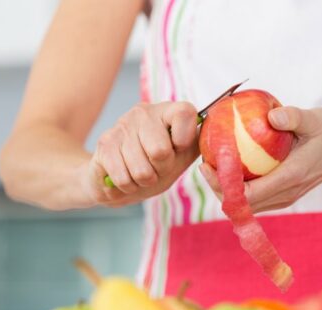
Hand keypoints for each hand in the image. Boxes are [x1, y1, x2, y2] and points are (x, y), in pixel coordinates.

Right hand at [82, 102, 198, 206]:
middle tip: (158, 167)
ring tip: (142, 174)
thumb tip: (216, 141)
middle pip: (160, 152)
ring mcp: (122, 125)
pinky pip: (123, 178)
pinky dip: (128, 186)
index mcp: (170, 110)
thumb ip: (197, 145)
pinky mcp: (104, 143)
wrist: (120, 178)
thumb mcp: (183, 156)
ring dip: (144, 181)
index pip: (185, 114)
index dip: (184, 140)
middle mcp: (145, 112)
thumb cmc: (159, 165)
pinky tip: (127, 177)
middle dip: (162, 170)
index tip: (179, 148)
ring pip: (141, 170)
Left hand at [200, 106, 321, 212]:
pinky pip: (254, 199)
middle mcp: (286, 194)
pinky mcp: (283, 196)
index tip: (208, 164)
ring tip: (213, 165)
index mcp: (291, 177)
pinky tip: (229, 168)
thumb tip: (271, 115)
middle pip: (242, 205)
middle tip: (205, 163)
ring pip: (246, 206)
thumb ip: (293, 117)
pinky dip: (238, 189)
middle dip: (218, 188)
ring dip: (226, 190)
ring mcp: (284, 198)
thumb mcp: (314, 119)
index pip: (249, 194)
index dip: (223, 185)